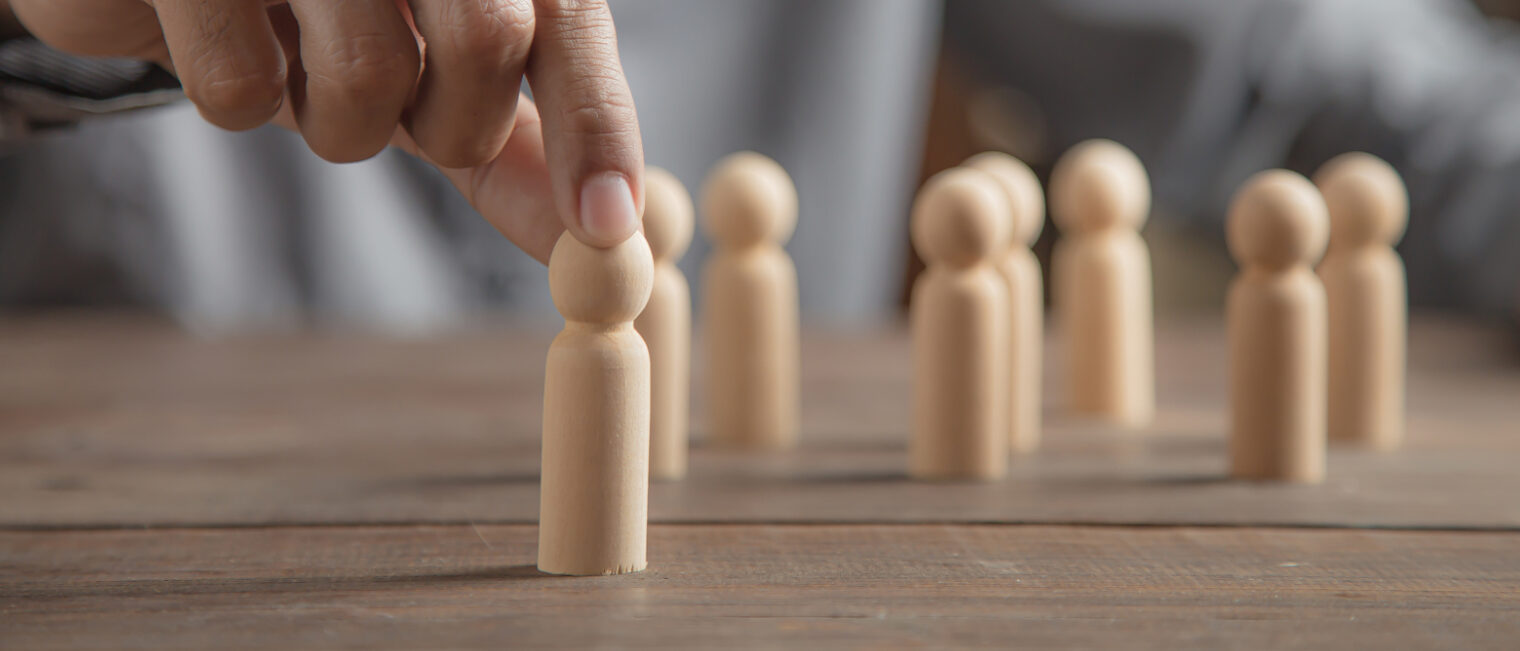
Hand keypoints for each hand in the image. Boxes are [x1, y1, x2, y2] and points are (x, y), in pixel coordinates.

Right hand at [6, 0, 641, 261]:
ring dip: (342, 125)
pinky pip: (241, 85)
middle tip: (418, 125)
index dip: (595, 123)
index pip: (564, 15)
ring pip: (367, 76)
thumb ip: (522, 145)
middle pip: (488, 38)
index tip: (606, 229)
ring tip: (304, 67)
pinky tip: (224, 35)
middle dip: (460, 124)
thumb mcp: (438, 74)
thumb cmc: (325, 17)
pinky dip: (239, 97)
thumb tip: (613, 234)